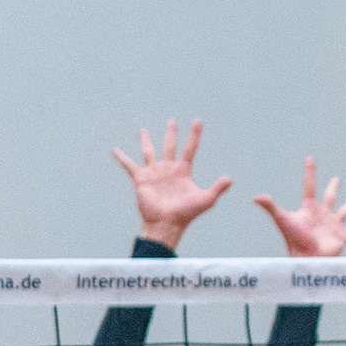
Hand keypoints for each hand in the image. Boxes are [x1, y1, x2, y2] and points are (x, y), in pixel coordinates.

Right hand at [114, 119, 232, 249]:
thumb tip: (230, 179)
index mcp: (183, 171)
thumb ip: (218, 188)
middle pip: (170, 145)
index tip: (198, 121)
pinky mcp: (141, 179)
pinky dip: (122, 158)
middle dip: (171, 133)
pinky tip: (115, 150)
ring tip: (143, 130)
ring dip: (146, 140)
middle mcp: (168, 169)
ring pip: (149, 151)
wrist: (167, 224)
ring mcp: (154, 173)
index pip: (190, 148)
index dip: (194, 135)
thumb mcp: (206, 199)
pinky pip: (129, 165)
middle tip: (171, 121)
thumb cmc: (186, 214)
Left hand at [254, 157, 345, 259]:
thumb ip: (271, 208)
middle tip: (336, 179)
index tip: (310, 158)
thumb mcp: (283, 220)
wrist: (306, 258)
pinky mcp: (342, 236)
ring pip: (343, 213)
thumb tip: (256, 197)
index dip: (310, 172)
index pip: (310, 186)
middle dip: (333, 188)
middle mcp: (322, 214)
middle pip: (329, 197)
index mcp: (309, 208)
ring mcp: (333, 225)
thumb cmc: (294, 240)